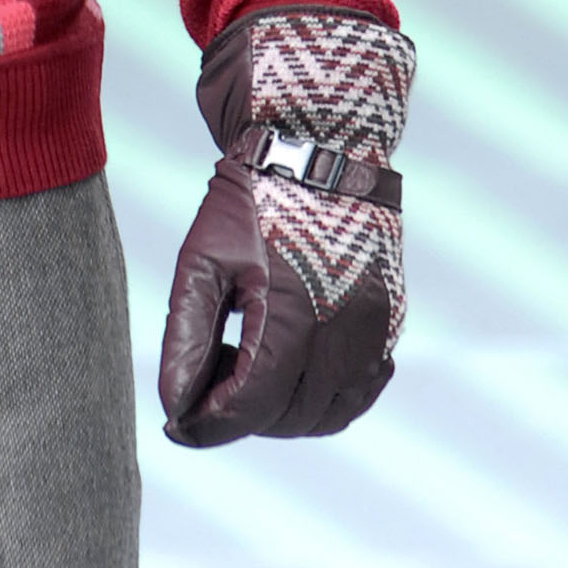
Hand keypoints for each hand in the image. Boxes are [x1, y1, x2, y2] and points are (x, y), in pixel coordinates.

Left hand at [159, 7, 412, 449]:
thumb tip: (178, 408)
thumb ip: (186, 338)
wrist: (321, 142)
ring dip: (281, 415)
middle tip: (203, 392)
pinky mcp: (391, 320)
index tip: (176, 426)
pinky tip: (286, 370)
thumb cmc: (253, 197)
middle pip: (289, 417)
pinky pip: (359, 389)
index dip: (209, 425)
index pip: (252, 404)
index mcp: (294, 309)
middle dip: (241, 418)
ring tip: (242, 376)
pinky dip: (322, 398)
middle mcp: (345, 327)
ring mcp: (376, 327)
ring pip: (329, 414)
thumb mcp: (203, 259)